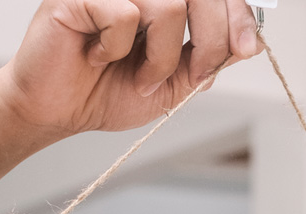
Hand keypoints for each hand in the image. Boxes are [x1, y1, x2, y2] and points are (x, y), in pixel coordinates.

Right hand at [1, 0, 261, 136]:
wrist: (56, 111)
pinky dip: (117, 48)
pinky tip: (96, 56)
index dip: (238, 15)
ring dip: (162, 58)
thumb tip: (248, 41)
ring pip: (169, 4)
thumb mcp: (174, 82)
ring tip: (139, 78)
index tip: (245, 48)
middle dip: (211, 40)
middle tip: (197, 74)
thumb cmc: (106, 91)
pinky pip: (124, 14)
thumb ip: (209, 58)